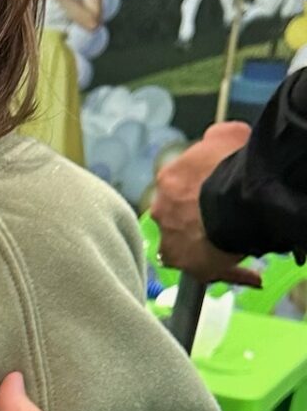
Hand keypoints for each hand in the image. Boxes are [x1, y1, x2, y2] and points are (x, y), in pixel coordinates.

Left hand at [150, 122, 259, 288]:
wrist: (241, 197)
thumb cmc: (234, 163)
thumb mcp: (226, 135)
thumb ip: (214, 140)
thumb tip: (214, 140)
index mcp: (168, 179)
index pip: (175, 187)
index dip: (193, 192)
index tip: (208, 194)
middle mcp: (162, 210)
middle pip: (174, 217)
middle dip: (191, 218)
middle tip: (216, 219)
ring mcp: (171, 241)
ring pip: (183, 246)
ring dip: (200, 245)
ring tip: (226, 243)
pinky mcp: (189, 265)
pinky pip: (206, 271)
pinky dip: (223, 270)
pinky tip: (248, 275)